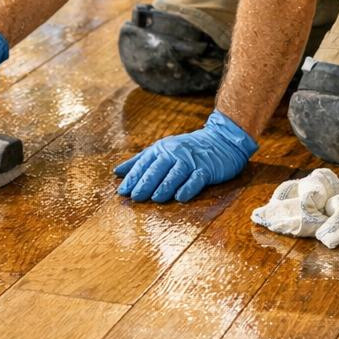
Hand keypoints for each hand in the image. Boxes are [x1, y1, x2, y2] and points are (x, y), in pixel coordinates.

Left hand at [113, 110, 256, 202]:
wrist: (221, 140)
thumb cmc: (187, 148)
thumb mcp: (162, 150)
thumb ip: (140, 160)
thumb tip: (117, 172)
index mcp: (161, 149)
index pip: (144, 163)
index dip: (133, 177)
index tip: (122, 191)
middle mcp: (174, 153)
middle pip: (157, 168)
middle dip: (145, 183)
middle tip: (135, 197)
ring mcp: (191, 161)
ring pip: (176, 174)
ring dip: (165, 186)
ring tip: (155, 198)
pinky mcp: (207, 169)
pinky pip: (196, 178)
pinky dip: (188, 187)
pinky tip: (180, 197)